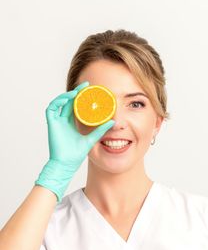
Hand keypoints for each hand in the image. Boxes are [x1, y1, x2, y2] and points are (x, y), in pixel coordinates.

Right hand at [35, 81, 114, 201]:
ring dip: (66, 96)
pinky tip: (67, 99)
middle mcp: (63, 121)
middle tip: (85, 85)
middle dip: (75, 92)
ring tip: (76, 92)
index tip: (89, 89)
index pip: (75, 106)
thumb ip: (100, 130)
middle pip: (68, 102)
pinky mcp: (51, 124)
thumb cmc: (76, 154)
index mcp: (71, 123)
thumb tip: (113, 121)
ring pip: (59, 103)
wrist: (67, 164)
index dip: (80, 97)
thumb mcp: (92, 138)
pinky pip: (51, 109)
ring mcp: (57, 122)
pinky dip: (57, 102)